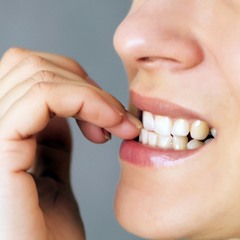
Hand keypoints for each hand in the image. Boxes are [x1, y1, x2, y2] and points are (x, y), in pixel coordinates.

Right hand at [0, 48, 140, 239]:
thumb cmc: (48, 234)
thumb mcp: (51, 174)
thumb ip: (51, 139)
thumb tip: (65, 106)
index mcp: (0, 133)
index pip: (28, 73)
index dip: (75, 83)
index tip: (111, 114)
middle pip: (29, 64)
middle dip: (84, 83)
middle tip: (116, 117)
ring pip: (35, 72)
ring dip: (89, 93)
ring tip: (115, 125)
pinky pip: (40, 97)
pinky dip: (83, 102)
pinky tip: (103, 131)